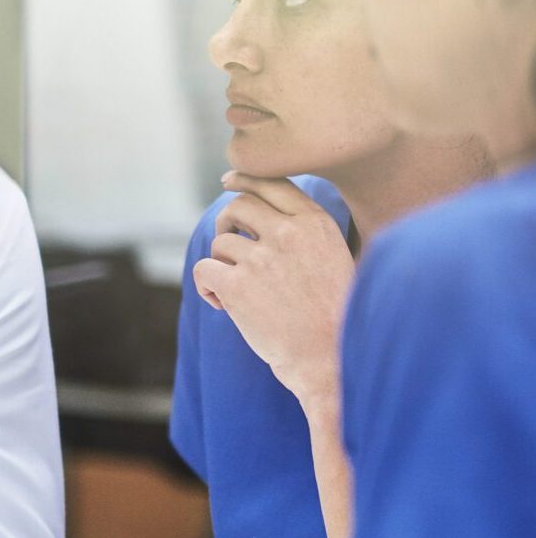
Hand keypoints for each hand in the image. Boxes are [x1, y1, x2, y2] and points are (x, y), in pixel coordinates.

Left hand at [191, 174, 351, 410]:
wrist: (329, 357)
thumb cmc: (333, 315)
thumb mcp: (334, 258)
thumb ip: (304, 234)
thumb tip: (265, 214)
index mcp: (316, 224)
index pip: (274, 183)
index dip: (246, 179)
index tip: (229, 182)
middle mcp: (288, 234)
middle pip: (238, 206)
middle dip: (228, 223)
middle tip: (229, 247)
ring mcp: (261, 258)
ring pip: (220, 243)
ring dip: (222, 264)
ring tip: (240, 292)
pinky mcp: (236, 285)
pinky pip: (204, 270)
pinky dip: (207, 287)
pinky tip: (224, 305)